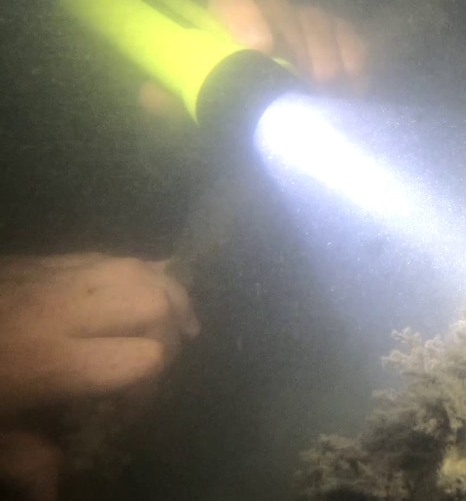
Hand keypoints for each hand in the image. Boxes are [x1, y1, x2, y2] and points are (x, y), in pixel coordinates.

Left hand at [0, 254, 197, 499]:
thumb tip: (56, 489)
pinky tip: (138, 286)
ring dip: (164, 291)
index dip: (152, 385)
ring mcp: (45, 277)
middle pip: (151, 301)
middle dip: (172, 327)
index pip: (145, 358)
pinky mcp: (31, 260)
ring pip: (133, 266)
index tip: (130, 409)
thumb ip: (24, 459)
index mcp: (47, 362)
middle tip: (167, 354)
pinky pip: (101, 255)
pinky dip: (133, 269)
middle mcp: (57, 310)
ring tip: (174, 316)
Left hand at [139, 0, 367, 118]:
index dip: (243, 14)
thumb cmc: (240, 117)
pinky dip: (354, 58)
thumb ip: (177, 104)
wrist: (290, 135)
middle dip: (293, 41)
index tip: (260, 47)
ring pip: (317, 19)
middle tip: (302, 80)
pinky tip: (353, 86)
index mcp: (229, 25)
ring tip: (325, 89)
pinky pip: (351, 36)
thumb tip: (152, 96)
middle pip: (281, 7)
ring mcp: (307, 25)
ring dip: (323, 54)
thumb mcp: (203, 114)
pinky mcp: (342, 40)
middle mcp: (268, 16)